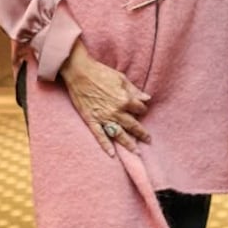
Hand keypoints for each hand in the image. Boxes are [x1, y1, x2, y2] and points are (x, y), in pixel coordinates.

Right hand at [59, 40, 150, 155]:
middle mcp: (116, 111)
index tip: (141, 110)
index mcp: (125, 99)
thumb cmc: (101, 73)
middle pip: (133, 125)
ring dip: (128, 144)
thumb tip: (147, 98)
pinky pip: (100, 136)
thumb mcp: (122, 79)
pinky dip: (106, 145)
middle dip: (142, 133)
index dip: (142, 109)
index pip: (140, 109)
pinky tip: (112, 154)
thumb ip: (134, 91)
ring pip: (119, 134)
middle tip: (148, 140)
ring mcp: (103, 117)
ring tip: (136, 152)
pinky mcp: (91, 120)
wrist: (80, 73)